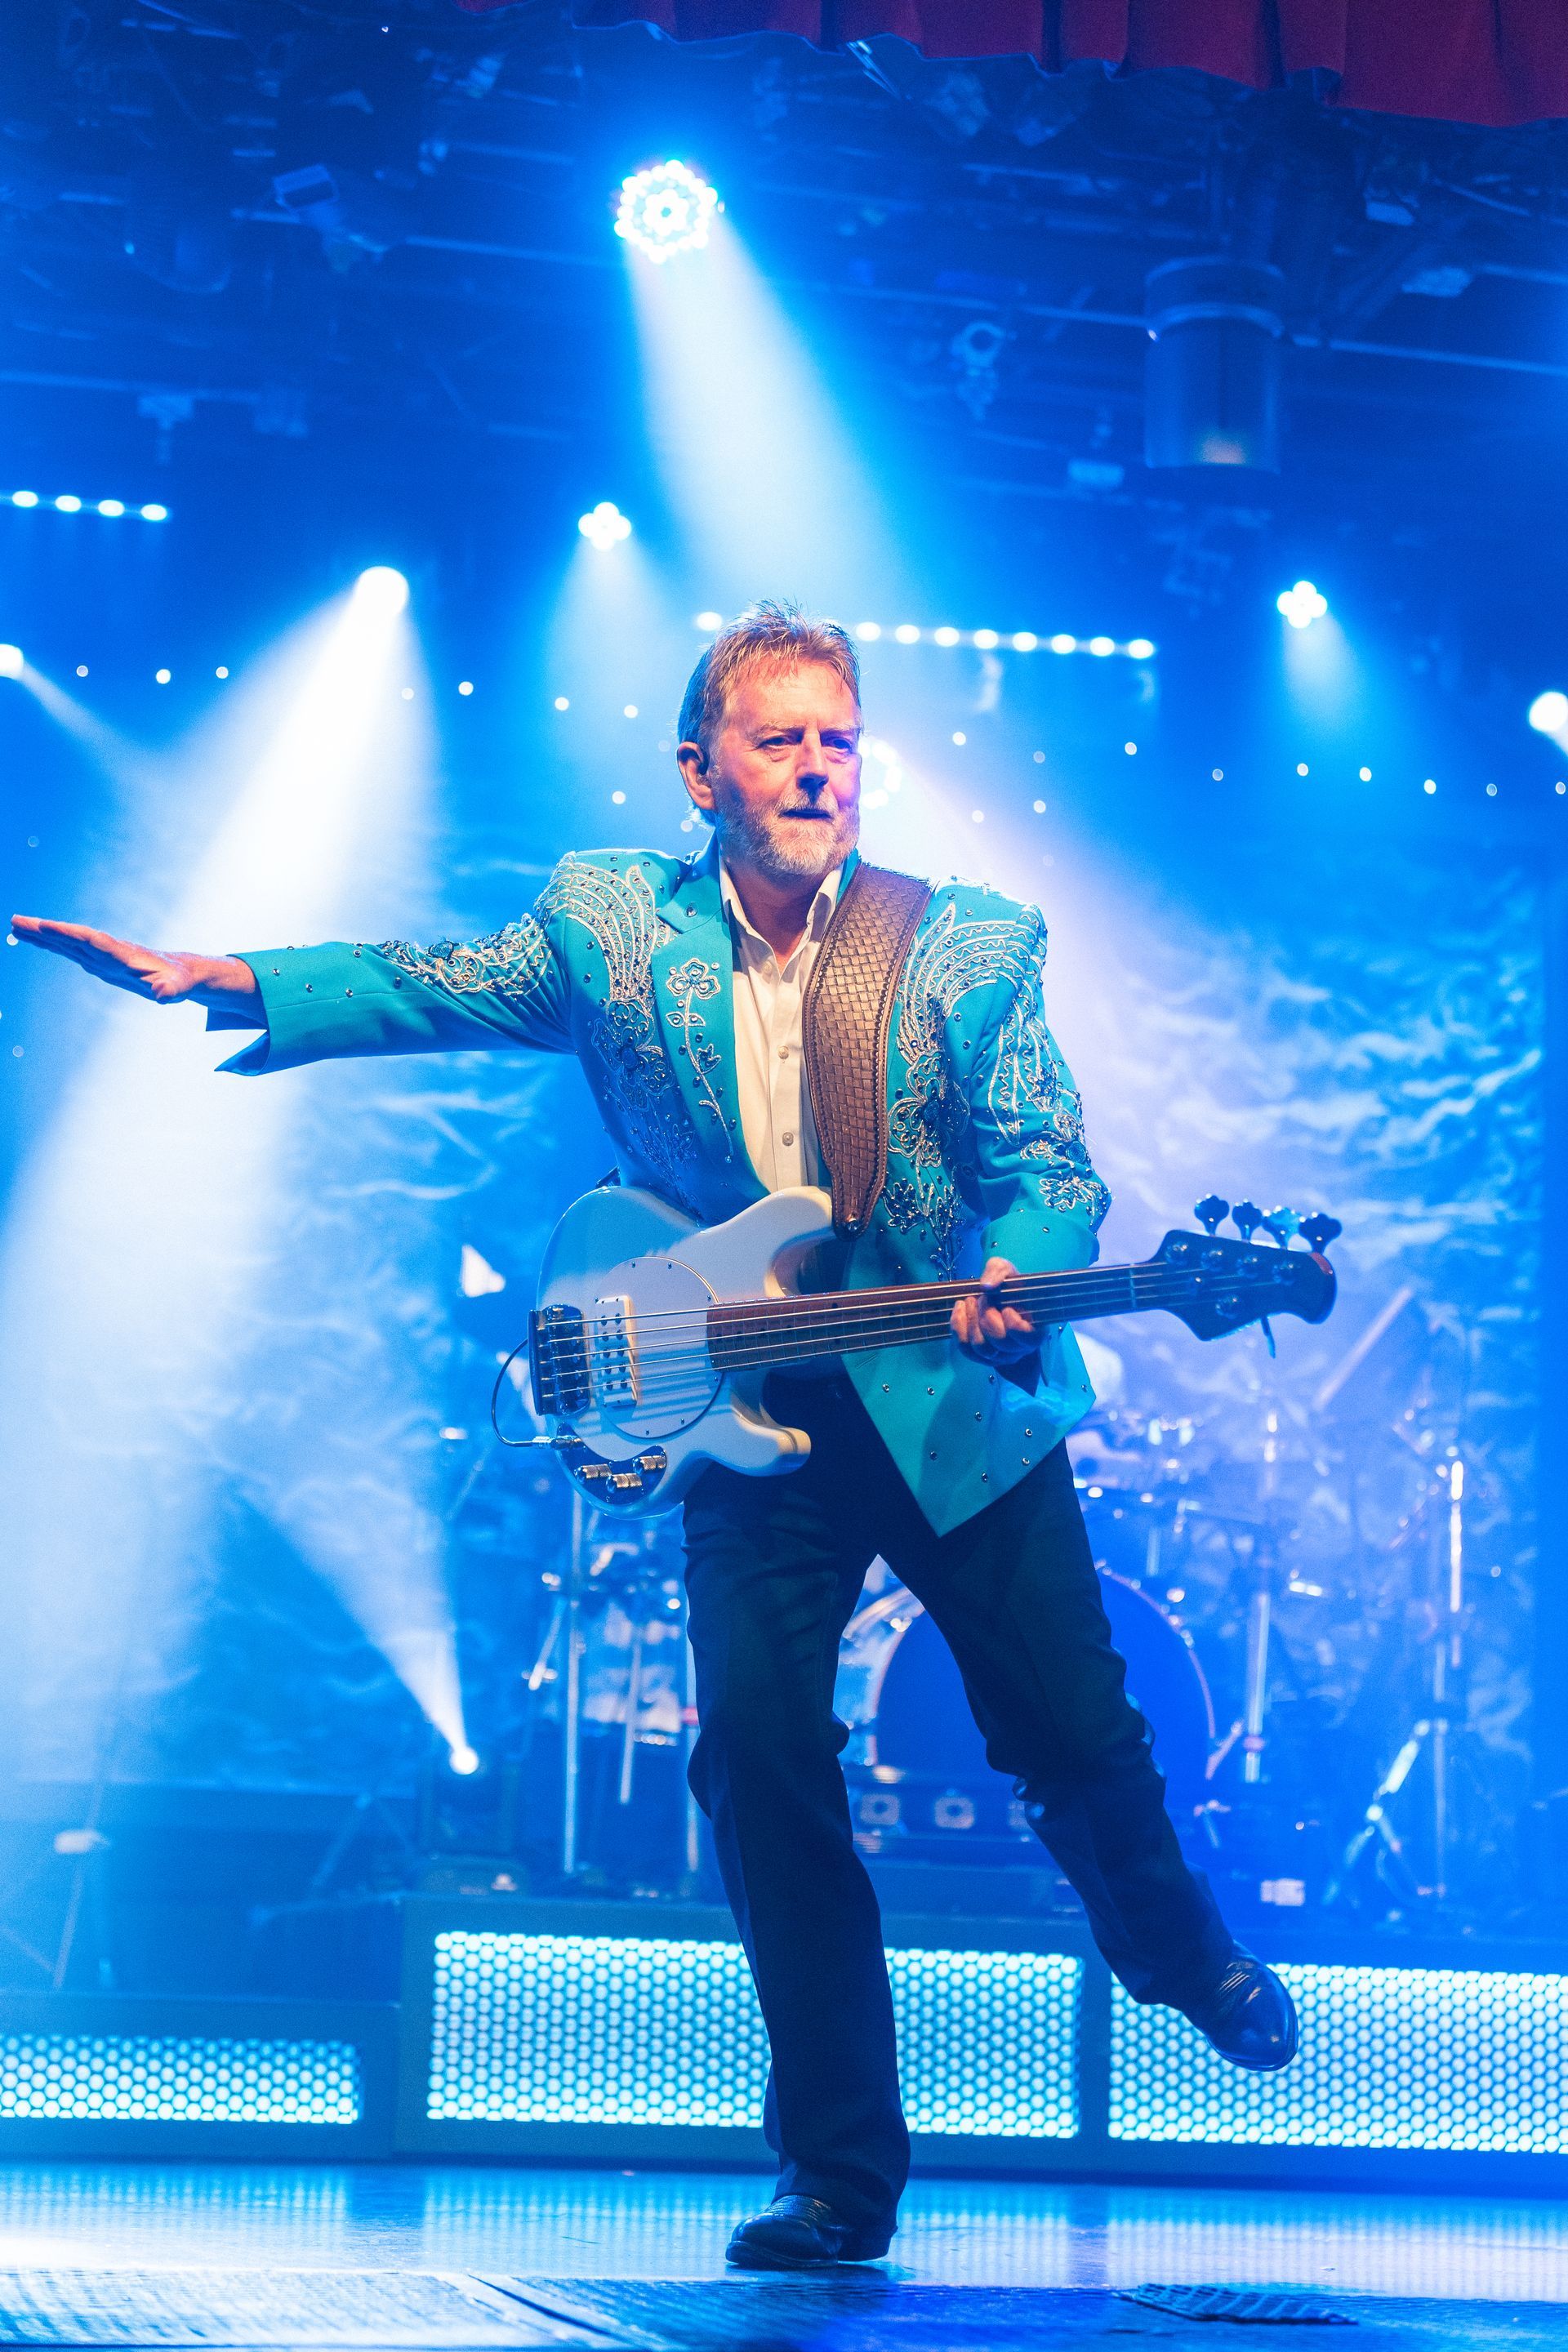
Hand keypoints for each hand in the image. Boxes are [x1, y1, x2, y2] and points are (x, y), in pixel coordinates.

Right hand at [9, 916, 256, 1009]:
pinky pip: (69, 950)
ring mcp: (100, 955)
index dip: (68, 934)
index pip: (90, 941)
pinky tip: (34, 939)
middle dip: (45, 930)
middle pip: (71, 937)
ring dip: (42, 935)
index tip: (45, 926)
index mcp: (121, 954)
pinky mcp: (97, 961)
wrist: (178, 973)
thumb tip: (163, 995)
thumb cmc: (177, 982)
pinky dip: (51, 944)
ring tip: (14, 925)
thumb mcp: (176, 989)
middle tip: (16, 921)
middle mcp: (106, 950)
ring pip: (66, 942)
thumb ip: (169, 990)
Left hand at [950, 1255, 1037, 1366]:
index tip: (1007, 1307)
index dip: (1014, 1324)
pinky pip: (966, 1349)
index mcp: (1034, 1329)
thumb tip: (987, 1286)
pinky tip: (959, 1309)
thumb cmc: (1007, 1286)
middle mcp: (1019, 1348)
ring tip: (970, 1301)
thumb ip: (1000, 1271)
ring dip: (971, 1320)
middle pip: (1001, 1342)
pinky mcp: (980, 1356)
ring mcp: (999, 1355)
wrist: (995, 1298)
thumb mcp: (1006, 1270)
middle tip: (984, 1298)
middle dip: (987, 1316)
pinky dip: (958, 1327)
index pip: (1028, 1338)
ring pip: (982, 1348)